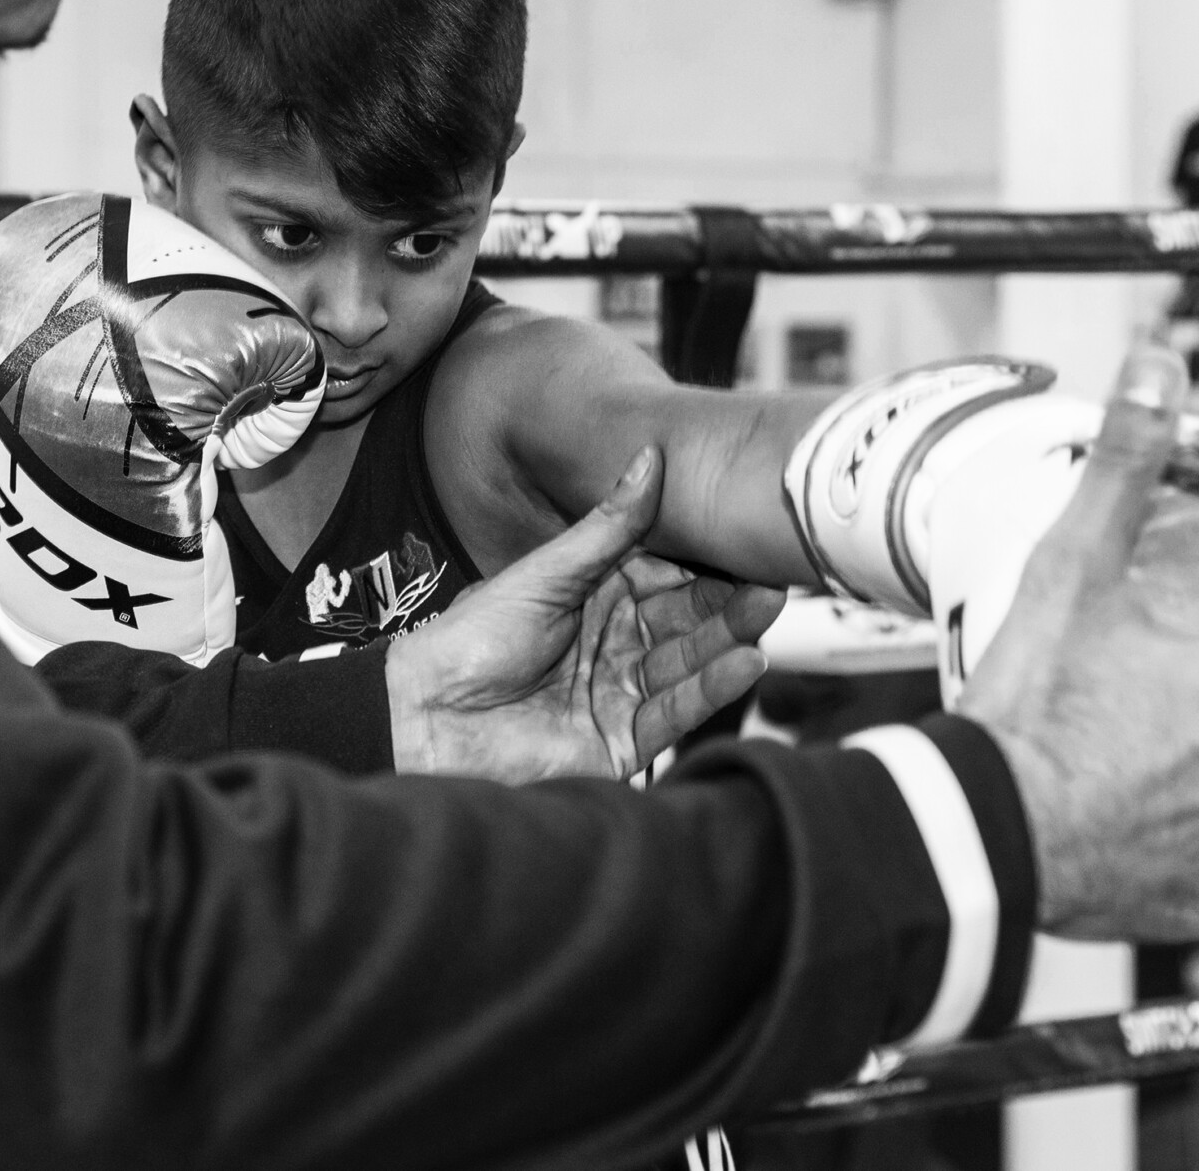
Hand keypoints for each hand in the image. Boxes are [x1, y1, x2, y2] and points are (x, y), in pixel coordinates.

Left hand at [385, 447, 783, 781]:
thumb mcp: (546, 572)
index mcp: (599, 595)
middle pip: (687, 621)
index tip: (751, 541)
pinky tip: (745, 663)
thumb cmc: (470, 638)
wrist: (423, 716)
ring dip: (729, 641)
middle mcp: (618, 643)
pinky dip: (711, 689)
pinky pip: (675, 713)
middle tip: (775, 580)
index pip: (669, 575)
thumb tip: (651, 454)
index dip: (708, 562)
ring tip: (767, 615)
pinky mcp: (620, 743)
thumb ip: (608, 526)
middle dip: (730, 602)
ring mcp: (621, 693)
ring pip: (688, 664)